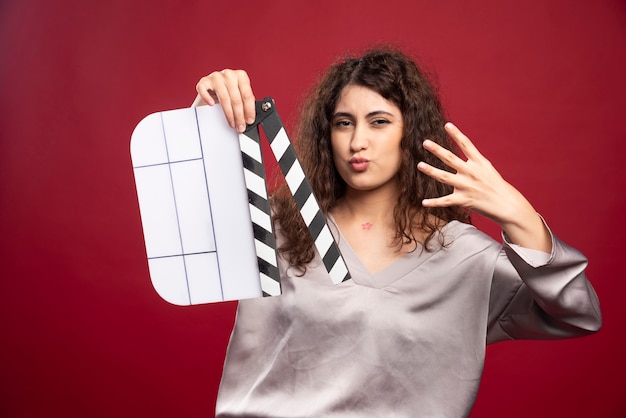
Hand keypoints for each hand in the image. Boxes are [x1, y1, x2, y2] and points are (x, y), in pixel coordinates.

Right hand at [192, 69, 255, 132]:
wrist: (212, 87)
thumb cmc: (228, 91)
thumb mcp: (240, 94)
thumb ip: (245, 102)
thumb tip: (249, 118)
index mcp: (241, 76)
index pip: (247, 95)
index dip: (249, 110)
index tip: (249, 120)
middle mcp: (229, 74)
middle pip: (236, 98)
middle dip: (239, 115)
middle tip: (240, 126)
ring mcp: (216, 77)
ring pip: (224, 98)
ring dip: (229, 114)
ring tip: (231, 123)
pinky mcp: (204, 81)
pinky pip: (204, 90)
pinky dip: (208, 98)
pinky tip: (212, 105)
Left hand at [417, 122, 550, 250]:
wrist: (506, 204)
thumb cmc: (494, 184)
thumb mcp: (486, 168)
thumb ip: (471, 160)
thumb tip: (457, 155)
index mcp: (479, 162)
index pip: (466, 145)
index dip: (456, 134)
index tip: (447, 125)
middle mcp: (472, 172)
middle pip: (451, 159)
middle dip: (437, 150)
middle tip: (425, 142)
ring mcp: (467, 186)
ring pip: (445, 177)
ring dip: (431, 171)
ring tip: (420, 165)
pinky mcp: (464, 200)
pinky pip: (446, 201)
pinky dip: (434, 202)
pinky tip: (423, 202)